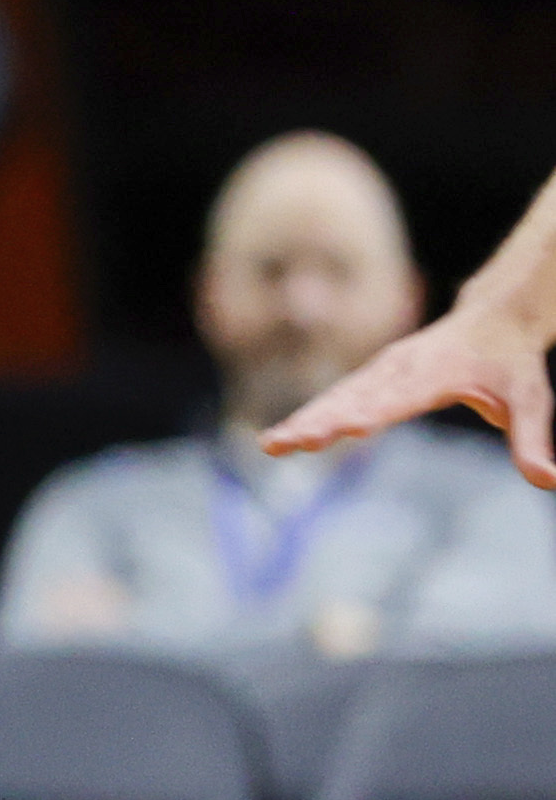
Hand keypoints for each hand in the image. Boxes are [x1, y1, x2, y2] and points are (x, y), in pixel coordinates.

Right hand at [264, 313, 555, 486]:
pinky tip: (288, 434)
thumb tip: (548, 482)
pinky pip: (338, 394)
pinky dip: (312, 413)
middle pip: (353, 398)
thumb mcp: (531, 400)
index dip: (369, 414)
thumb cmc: (512, 363)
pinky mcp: (373, 373)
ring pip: (338, 396)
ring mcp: (382, 369)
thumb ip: (532, 441)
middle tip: (284, 444)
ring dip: (304, 420)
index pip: (397, 399)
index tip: (339, 430)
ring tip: (272, 445)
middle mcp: (401, 369)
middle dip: (317, 421)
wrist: (495, 317)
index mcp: (436, 374)